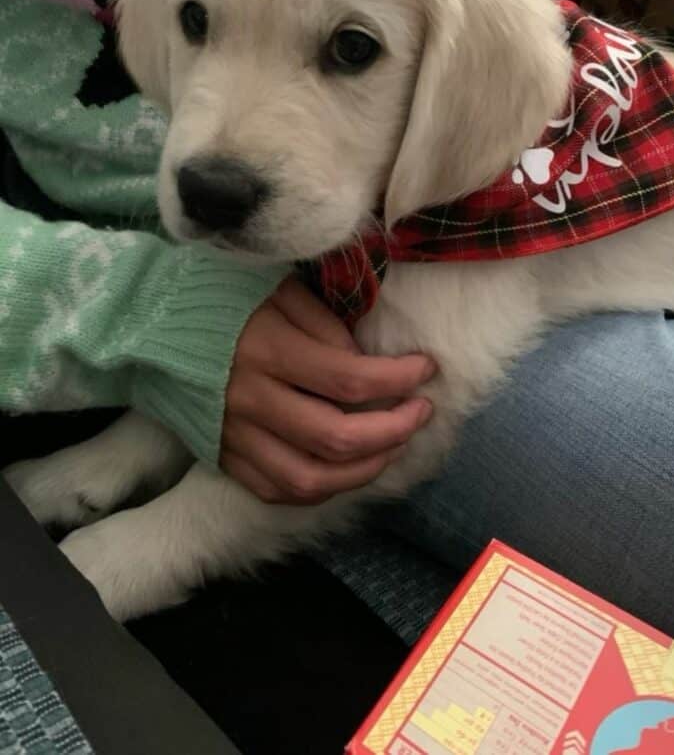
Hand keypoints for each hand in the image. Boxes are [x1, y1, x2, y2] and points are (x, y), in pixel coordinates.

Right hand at [221, 277, 434, 504]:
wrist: (143, 326)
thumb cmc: (217, 296)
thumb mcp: (273, 286)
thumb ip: (322, 321)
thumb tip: (363, 362)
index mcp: (269, 351)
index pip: (351, 379)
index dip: (399, 378)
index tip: (426, 368)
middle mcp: (253, 402)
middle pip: (338, 439)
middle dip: (394, 431)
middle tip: (420, 412)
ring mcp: (235, 437)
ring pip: (311, 480)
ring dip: (365, 470)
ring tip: (393, 446)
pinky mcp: (222, 457)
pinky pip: (276, 490)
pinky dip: (319, 489)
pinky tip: (345, 470)